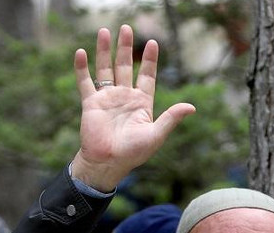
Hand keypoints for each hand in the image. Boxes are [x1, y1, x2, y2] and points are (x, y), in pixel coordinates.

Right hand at [70, 25, 195, 191]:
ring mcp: (107, 99)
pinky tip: (81, 52)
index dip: (149, 60)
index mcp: (141, 103)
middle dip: (125, 47)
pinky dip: (82, 68)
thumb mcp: (156, 134)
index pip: (147, 76)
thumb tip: (191, 107)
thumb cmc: (134, 153)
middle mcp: (124, 97)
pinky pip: (86, 82)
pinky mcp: (91, 103)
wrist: (108, 163)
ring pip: (105, 69)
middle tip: (126, 28)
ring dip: (104, 50)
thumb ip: (171, 118)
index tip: (152, 42)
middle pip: (125, 66)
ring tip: (104, 31)